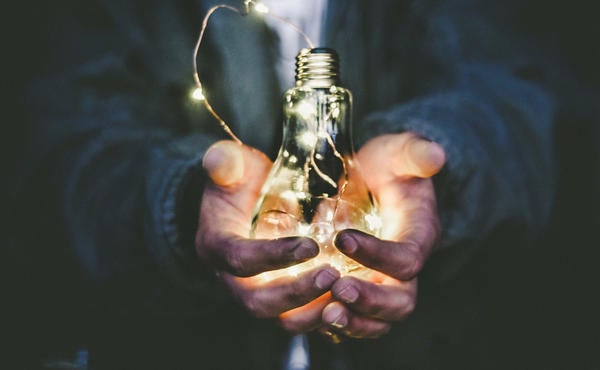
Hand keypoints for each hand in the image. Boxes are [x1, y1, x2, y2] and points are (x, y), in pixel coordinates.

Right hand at [195, 140, 339, 321]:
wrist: (244, 202)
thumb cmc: (240, 181)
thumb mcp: (232, 165)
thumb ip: (226, 162)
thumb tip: (219, 160)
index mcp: (216, 246)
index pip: (240, 259)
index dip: (273, 256)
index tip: (311, 246)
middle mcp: (232, 279)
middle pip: (259, 302)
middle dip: (296, 293)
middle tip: (332, 275)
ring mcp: (257, 293)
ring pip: (281, 319)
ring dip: (314, 311)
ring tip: (347, 293)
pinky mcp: (280, 300)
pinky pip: (301, 318)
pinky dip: (325, 315)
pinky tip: (352, 301)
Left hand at [321, 132, 445, 339]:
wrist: (374, 182)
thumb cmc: (387, 167)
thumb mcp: (399, 152)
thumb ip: (414, 153)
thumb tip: (435, 154)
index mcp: (418, 236)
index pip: (407, 259)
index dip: (378, 254)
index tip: (342, 238)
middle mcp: (404, 269)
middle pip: (400, 301)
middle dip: (371, 301)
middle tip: (338, 289)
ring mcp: (382, 284)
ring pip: (378, 321)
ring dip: (354, 322)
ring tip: (326, 314)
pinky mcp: (360, 290)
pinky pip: (354, 319)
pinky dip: (336, 324)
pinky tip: (310, 315)